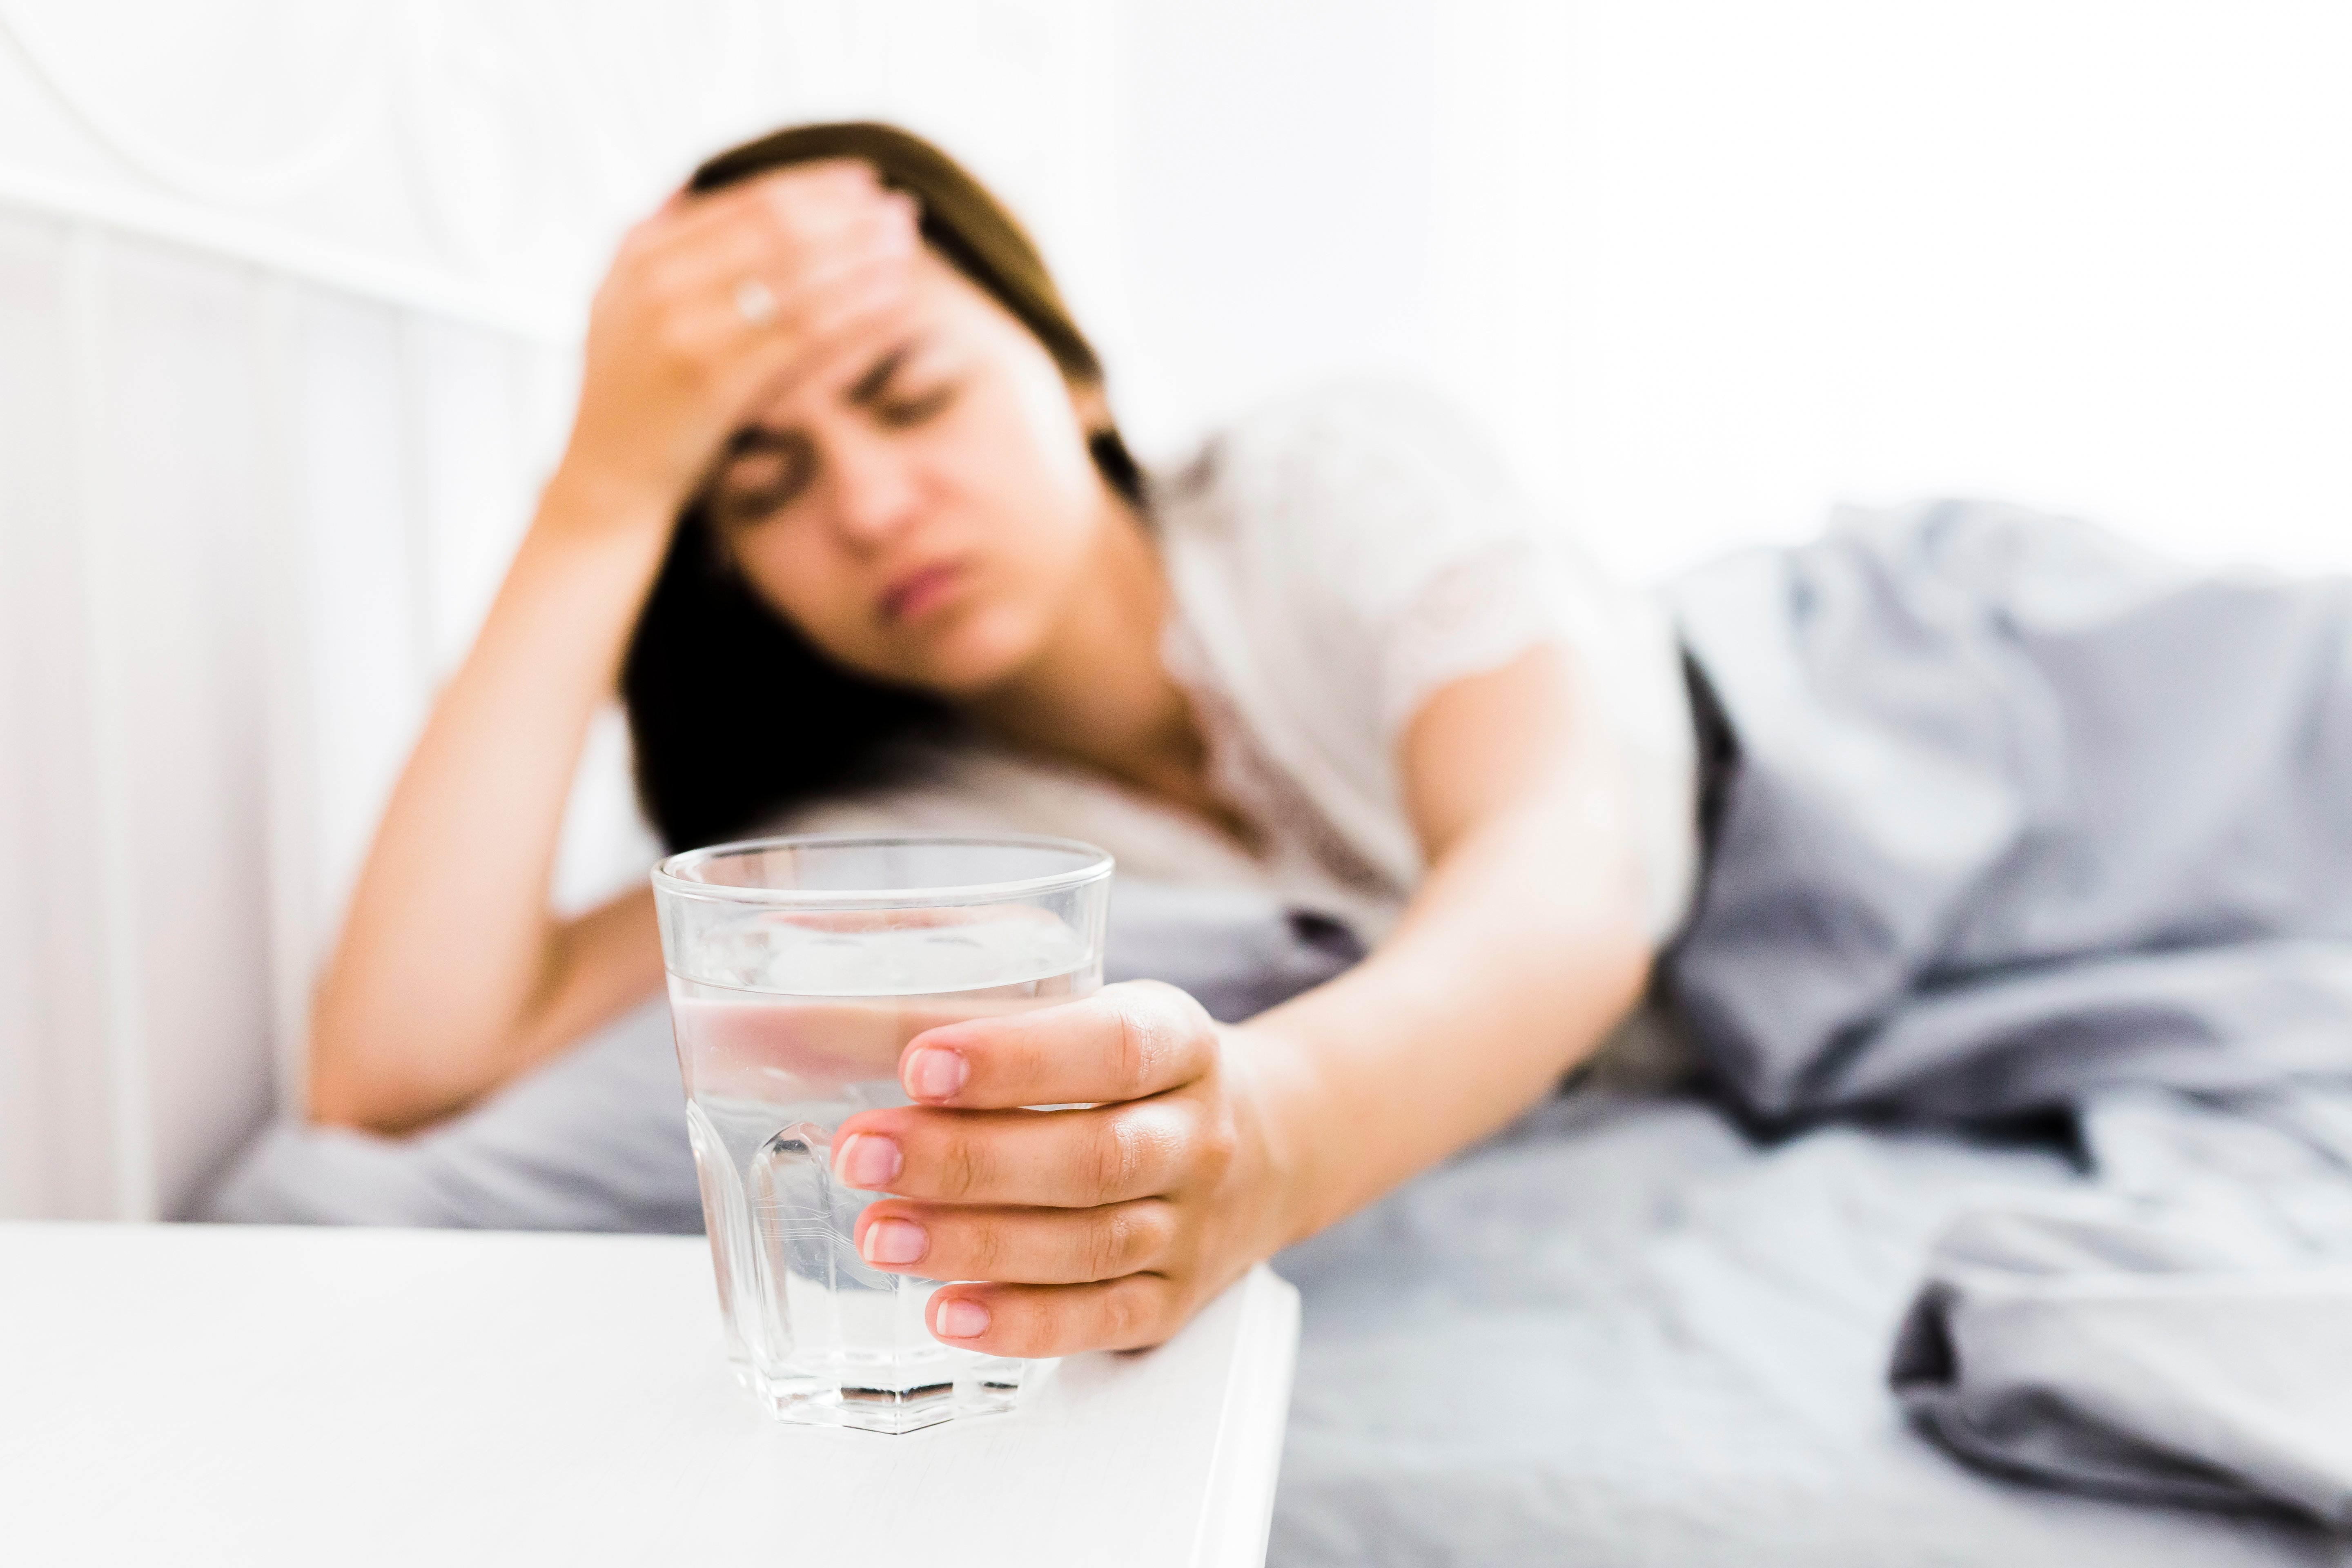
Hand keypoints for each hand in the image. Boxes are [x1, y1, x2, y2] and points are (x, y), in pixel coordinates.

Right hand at [548, 160, 920, 523]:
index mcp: (640, 252)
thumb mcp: (615, 300)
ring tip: (905, 243)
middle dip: (847, 216)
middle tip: (901, 210)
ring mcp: (684, 331)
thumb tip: (690, 180)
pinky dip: (854, 310)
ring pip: (796, 278)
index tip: (865, 181)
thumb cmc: (625, 390)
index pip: (747, 200)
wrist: (604, 478)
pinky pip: (802, 335)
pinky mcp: (713, 383)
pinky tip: (894, 296)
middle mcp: (658, 281)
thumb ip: (653, 239)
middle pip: (778, 230)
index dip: (815, 186)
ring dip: (860, 255)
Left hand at [829, 981, 1296, 1356]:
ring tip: (880, 1235)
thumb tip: (793, 1007)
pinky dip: (1022, 1322)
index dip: (1018, 1058)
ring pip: (1090, 1242)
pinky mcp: (1172, 1300)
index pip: (1112, 1047)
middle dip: (967, 1158)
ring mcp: (1192, 1226)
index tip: (921, 1061)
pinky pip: (1100, 1317)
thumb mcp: (1087, 1007)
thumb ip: (964, 999)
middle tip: (860, 1153)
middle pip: (1091, 1156)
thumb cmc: (1134, 1069)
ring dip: (977, 1243)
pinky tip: (945, 1311)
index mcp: (1182, 1041)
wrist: (1272, 1143)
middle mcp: (1199, 1136)